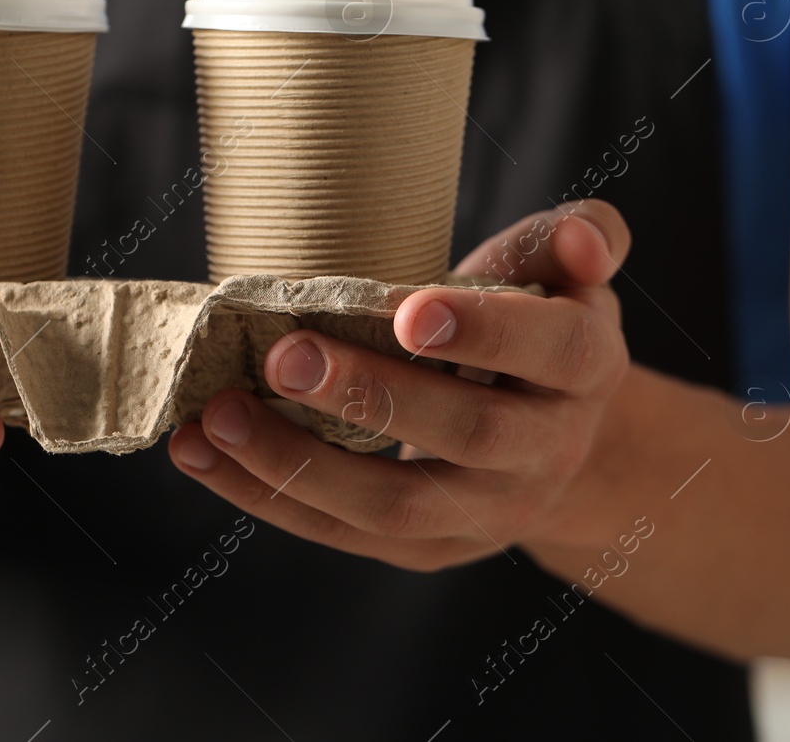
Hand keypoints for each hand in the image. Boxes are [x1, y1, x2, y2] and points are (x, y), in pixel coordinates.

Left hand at [167, 200, 631, 569]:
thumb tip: (587, 245)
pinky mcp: (428, 548)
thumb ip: (572, 241)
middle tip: (285, 355)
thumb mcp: (564, 276)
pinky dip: (268, 497)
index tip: (408, 311)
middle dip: (371, 397)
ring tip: (219, 416)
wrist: (560, 442)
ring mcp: (487, 512)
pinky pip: (344, 534)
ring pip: (395, 505)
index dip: (486, 332)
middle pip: (465, 433)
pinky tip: (202, 453)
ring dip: (298, 464)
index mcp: (586, 369)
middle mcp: (546, 451)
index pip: (552, 350)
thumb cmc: (539, 328)